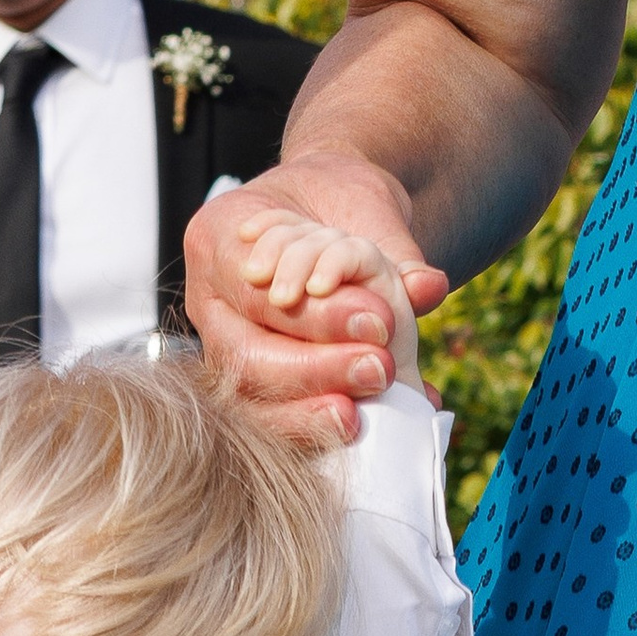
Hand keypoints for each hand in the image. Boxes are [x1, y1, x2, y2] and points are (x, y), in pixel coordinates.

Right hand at [184, 161, 449, 444]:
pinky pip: (268, 420)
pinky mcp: (244, 386)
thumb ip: (394, 251)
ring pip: (247, 399)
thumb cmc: (334, 203)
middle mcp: (209, 302)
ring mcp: (221, 349)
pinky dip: (315, 431)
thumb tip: (427, 289)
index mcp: (217, 240)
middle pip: (243, 356)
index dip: (315, 317)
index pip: (254, 289)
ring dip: (307, 414)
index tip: (379, 324)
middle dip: (313, 370)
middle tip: (379, 370)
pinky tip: (366, 432)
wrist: (327, 218)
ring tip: (362, 417)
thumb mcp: (364, 209)